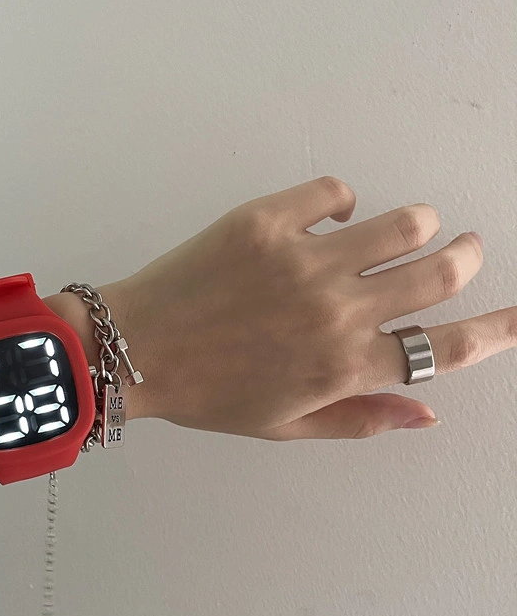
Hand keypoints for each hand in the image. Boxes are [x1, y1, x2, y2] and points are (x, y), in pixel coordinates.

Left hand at [102, 177, 513, 439]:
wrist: (135, 349)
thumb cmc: (207, 394)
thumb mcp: (285, 424)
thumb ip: (360, 417)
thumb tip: (429, 411)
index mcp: (343, 367)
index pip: (446, 348)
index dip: (499, 331)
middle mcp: (336, 312)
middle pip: (440, 274)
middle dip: (465, 258)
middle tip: (462, 249)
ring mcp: (303, 260)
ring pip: (402, 223)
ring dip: (418, 224)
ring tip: (407, 228)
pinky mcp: (266, 220)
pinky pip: (332, 191)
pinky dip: (340, 201)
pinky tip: (327, 216)